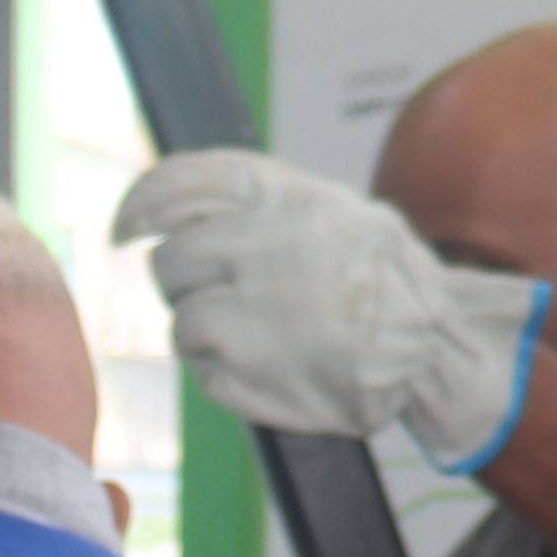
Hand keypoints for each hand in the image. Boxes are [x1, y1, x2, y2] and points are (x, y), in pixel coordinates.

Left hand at [114, 149, 546, 471]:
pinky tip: (272, 362)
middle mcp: (251, 246)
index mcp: (274, 198)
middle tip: (225, 295)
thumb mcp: (329, 208)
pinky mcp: (242, 369)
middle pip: (170, 263)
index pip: (175, 187)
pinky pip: (202, 368)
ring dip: (207, 330)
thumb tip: (166, 203)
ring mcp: (244, 311)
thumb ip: (256, 199)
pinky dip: (225, 369)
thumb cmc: (376, 273)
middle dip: (185, 283)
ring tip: (263, 332)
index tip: (123, 230)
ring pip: (181, 321)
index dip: (139, 207)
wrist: (433, 341)